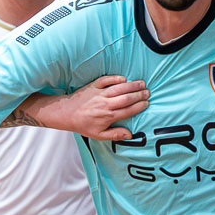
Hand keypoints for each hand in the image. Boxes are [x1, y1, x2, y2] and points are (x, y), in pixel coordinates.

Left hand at [31, 75, 147, 140]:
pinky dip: (115, 78)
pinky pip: (106, 80)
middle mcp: (105, 104)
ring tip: (142, 83)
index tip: (147, 103)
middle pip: (126, 98)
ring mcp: (99, 94)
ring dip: (131, 85)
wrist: (66, 114)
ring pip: (119, 88)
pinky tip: (124, 78)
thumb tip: (129, 135)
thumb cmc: (83, 125)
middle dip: (138, 95)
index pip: (128, 110)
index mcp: (108, 116)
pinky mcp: (93, 86)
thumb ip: (115, 134)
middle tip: (148, 92)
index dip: (139, 106)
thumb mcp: (98, 135)